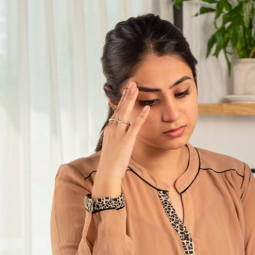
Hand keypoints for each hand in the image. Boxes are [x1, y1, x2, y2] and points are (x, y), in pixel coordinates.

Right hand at [92, 81, 150, 198]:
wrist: (107, 172)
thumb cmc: (111, 162)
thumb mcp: (114, 145)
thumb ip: (118, 137)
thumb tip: (124, 134)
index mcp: (110, 129)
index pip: (117, 110)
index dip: (122, 99)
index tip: (127, 89)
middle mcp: (113, 128)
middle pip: (121, 107)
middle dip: (127, 94)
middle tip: (133, 82)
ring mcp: (119, 133)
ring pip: (126, 112)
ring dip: (132, 99)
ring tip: (138, 88)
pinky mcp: (127, 140)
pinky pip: (135, 125)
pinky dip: (141, 116)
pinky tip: (147, 108)